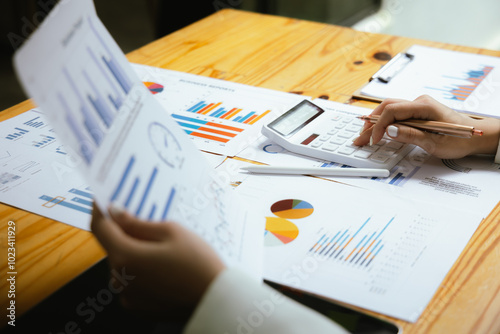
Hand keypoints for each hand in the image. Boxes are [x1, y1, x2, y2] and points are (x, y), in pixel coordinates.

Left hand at [90, 204, 224, 320]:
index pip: (100, 228)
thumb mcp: (171, 232)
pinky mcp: (137, 306)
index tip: (102, 200)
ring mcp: (128, 295)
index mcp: (125, 257)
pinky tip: (163, 267)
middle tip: (145, 222)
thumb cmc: (198, 264)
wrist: (215, 299)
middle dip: (124, 233)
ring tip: (161, 248)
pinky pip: (131, 282)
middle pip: (113, 247)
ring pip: (122, 265)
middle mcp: (120, 279)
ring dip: (133, 253)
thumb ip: (138, 223)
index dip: (99, 210)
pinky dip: (140, 272)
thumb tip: (116, 213)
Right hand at [353, 95, 499, 158]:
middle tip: (360, 137)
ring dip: (375, 122)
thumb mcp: (435, 142)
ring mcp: (417, 107)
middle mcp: (419, 102)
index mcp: (424, 106)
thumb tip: (390, 130)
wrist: (476, 136)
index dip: (379, 125)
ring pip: (389, 110)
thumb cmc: (459, 139)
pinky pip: (396, 115)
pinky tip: (377, 132)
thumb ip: (411, 135)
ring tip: (365, 135)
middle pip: (387, 107)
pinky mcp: (416, 113)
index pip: (392, 110)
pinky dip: (384, 124)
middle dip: (371, 122)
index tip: (374, 139)